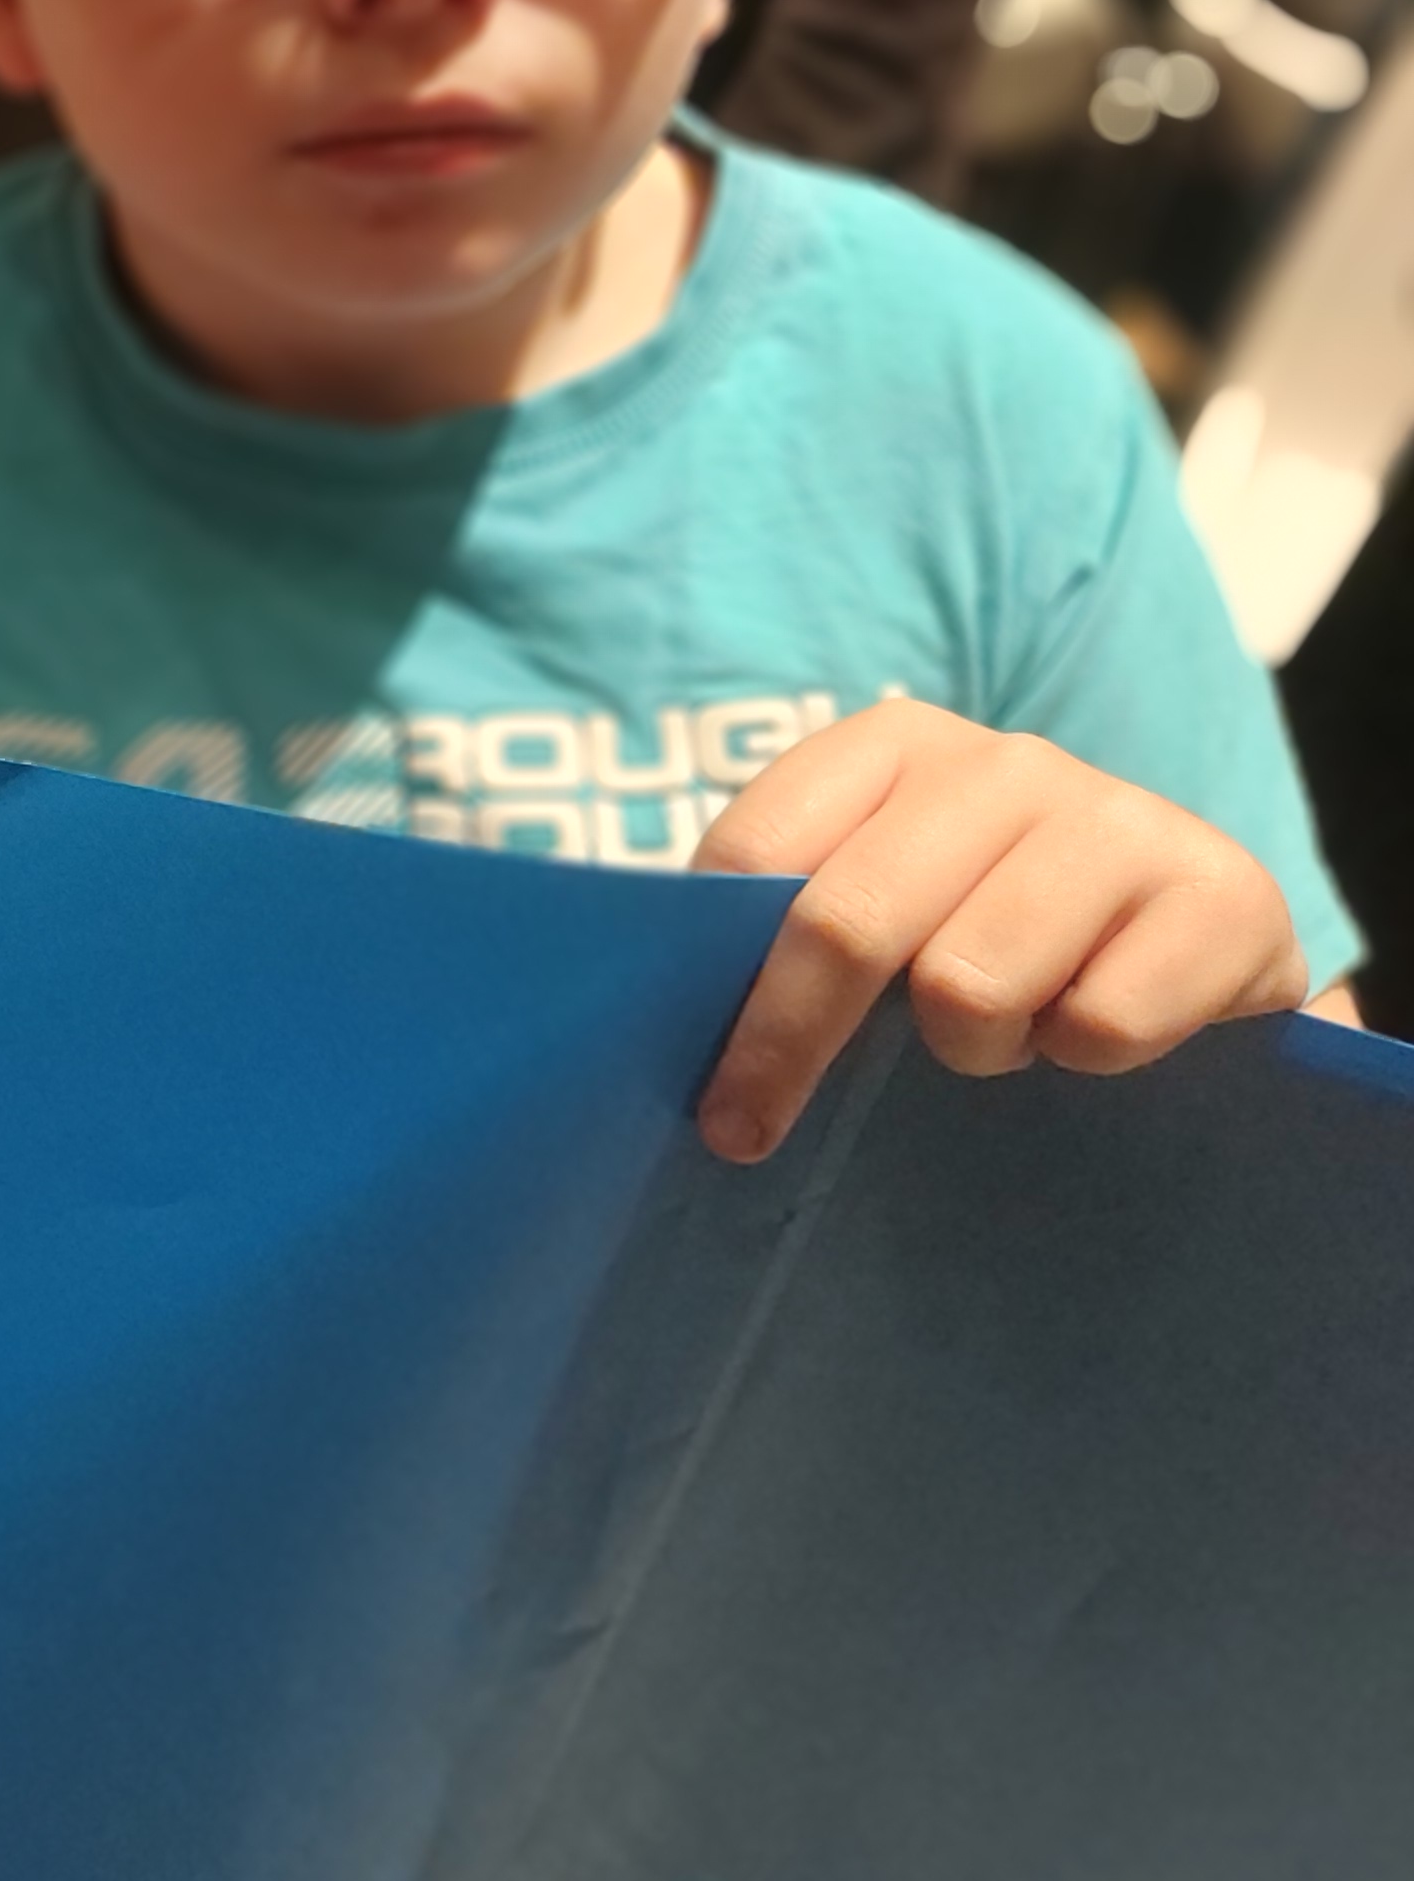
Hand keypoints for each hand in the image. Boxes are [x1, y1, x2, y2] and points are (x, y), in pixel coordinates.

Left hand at [689, 700, 1309, 1160]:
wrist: (1206, 948)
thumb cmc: (1004, 932)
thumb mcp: (891, 903)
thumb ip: (790, 925)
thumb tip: (656, 1016)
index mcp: (897, 745)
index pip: (760, 851)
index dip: (716, 979)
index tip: (698, 1084)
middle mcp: (1006, 762)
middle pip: (848, 921)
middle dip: (787, 1046)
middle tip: (751, 1135)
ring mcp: (1120, 817)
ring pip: (971, 985)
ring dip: (970, 1050)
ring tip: (1000, 1038)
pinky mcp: (1224, 894)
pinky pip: (1098, 1025)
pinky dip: (1083, 1060)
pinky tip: (1093, 1029)